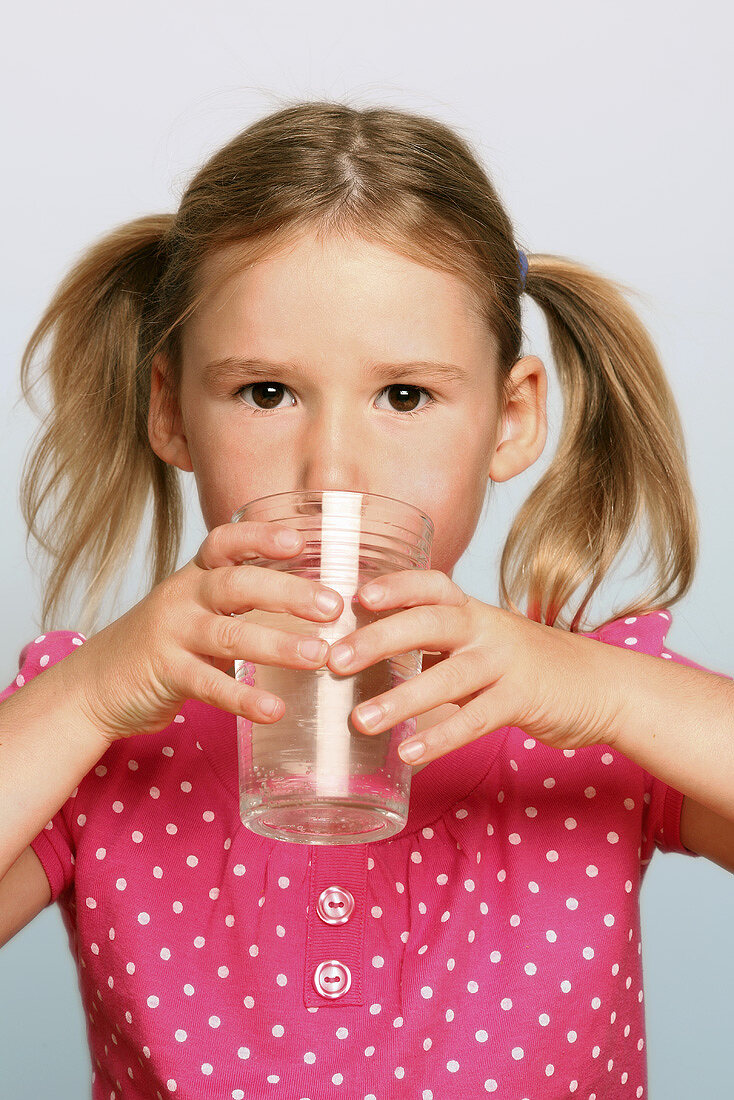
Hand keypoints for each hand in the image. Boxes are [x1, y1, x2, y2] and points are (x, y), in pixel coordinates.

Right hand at [72, 521, 342, 741]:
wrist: (96, 684)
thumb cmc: (165, 644)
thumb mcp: (197, 609)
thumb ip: (242, 599)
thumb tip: (316, 597)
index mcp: (196, 577)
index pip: (225, 542)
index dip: (261, 536)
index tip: (300, 541)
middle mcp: (183, 597)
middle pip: (236, 584)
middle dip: (288, 592)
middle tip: (333, 606)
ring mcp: (172, 634)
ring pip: (229, 634)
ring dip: (278, 645)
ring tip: (319, 655)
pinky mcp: (165, 674)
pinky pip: (209, 685)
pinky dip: (244, 699)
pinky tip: (274, 710)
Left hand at [325, 570, 624, 764]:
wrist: (600, 685)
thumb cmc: (524, 665)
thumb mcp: (482, 642)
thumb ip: (435, 646)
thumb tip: (365, 658)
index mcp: (472, 611)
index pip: (431, 584)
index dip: (395, 585)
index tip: (357, 595)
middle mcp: (486, 629)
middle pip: (430, 622)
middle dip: (380, 639)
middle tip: (334, 660)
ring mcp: (506, 663)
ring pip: (449, 676)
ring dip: (402, 699)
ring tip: (361, 721)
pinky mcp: (522, 700)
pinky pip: (475, 720)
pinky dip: (440, 738)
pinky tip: (408, 755)